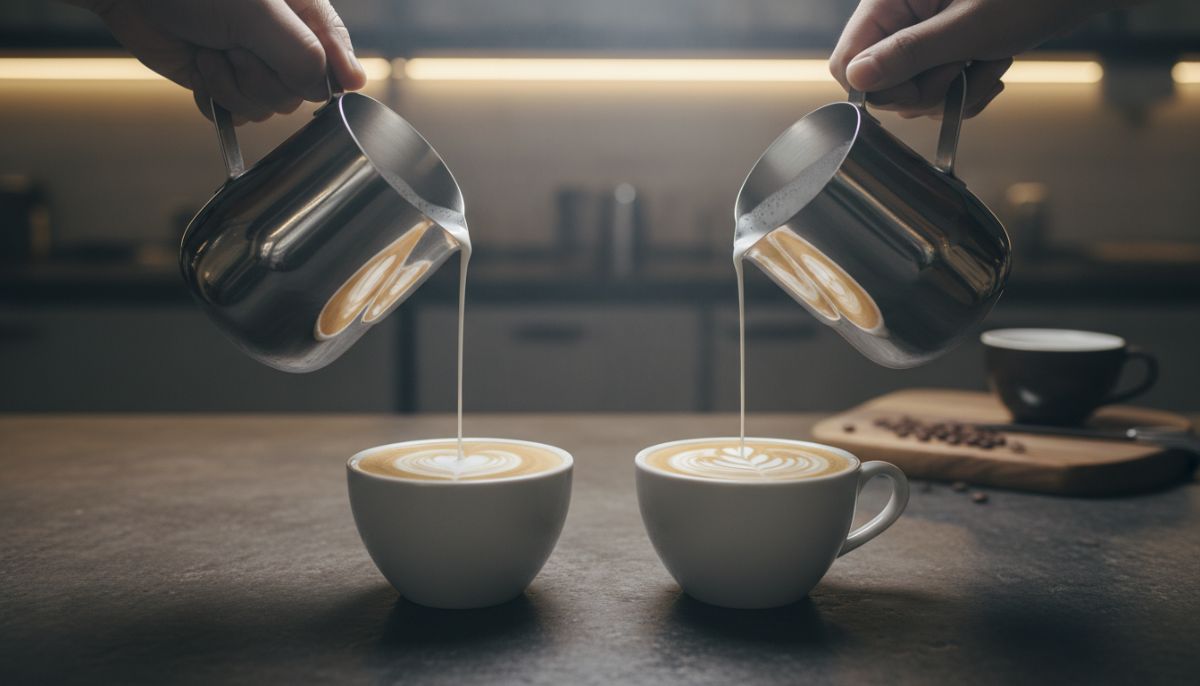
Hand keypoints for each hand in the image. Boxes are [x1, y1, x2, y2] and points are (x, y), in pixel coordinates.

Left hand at [71, 0, 366, 122]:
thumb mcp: (259, 14)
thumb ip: (303, 54)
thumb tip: (327, 91)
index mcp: (301, 12)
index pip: (336, 54)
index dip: (335, 73)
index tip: (340, 86)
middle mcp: (283, 40)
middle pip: (300, 90)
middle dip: (263, 76)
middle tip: (235, 46)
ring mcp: (254, 63)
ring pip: (269, 106)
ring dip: (234, 86)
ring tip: (211, 51)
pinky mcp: (225, 81)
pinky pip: (241, 113)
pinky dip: (218, 99)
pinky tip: (203, 70)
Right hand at [829, 0, 1122, 118]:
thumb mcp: (970, 27)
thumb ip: (909, 53)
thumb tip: (857, 79)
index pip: (848, 61)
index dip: (878, 88)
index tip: (920, 86)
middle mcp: (902, 14)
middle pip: (880, 82)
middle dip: (924, 90)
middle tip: (962, 69)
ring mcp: (924, 32)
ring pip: (911, 91)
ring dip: (952, 92)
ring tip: (986, 64)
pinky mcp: (946, 45)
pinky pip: (938, 88)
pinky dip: (966, 90)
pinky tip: (992, 70)